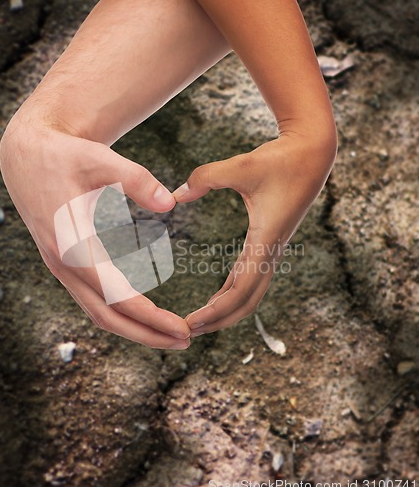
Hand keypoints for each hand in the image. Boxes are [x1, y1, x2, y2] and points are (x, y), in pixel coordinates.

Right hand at [0, 108, 190, 348]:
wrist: (25, 156)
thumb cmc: (64, 156)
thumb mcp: (99, 159)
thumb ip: (135, 179)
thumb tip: (171, 204)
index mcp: (71, 245)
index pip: (116, 295)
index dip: (150, 317)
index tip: (182, 329)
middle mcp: (64, 264)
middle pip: (107, 316)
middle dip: (146, 334)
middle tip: (186, 341)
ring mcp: (62, 267)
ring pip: (99, 312)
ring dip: (134, 328)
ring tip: (169, 334)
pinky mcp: (65, 263)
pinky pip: (93, 299)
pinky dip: (119, 313)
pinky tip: (142, 313)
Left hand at [173, 135, 336, 335]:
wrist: (312, 154)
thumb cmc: (280, 159)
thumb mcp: (241, 165)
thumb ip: (206, 177)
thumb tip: (175, 195)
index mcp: (265, 241)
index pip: (240, 291)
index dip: (215, 312)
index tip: (190, 323)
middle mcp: (271, 252)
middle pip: (246, 302)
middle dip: (218, 321)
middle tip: (187, 332)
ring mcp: (272, 250)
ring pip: (250, 294)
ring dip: (226, 310)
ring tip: (198, 321)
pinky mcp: (269, 244)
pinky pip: (250, 277)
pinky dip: (232, 293)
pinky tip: (216, 298)